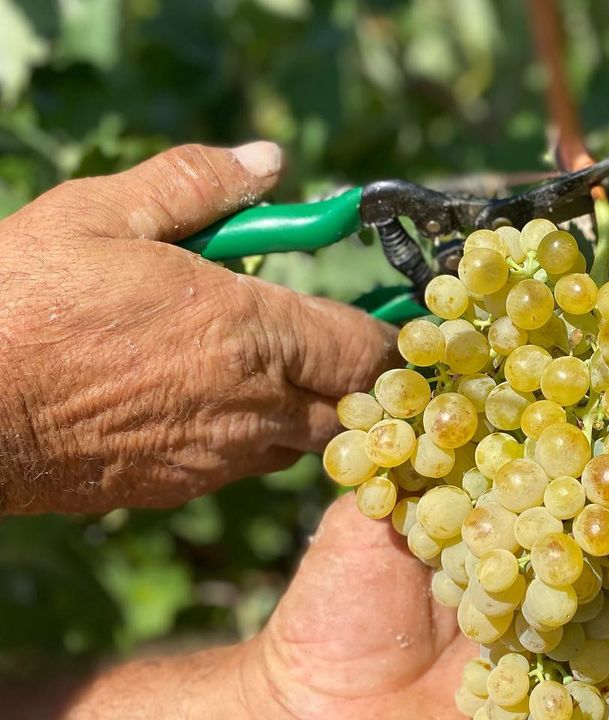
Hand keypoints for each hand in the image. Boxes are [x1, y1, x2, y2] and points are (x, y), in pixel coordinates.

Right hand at [0, 143, 394, 514]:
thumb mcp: (103, 215)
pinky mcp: (189, 486)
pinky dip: (254, 437)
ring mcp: (225, 455)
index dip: (390, 338)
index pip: (368, 350)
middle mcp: (257, 404)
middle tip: (340, 347)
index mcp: (253, 331)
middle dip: (360, 380)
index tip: (390, 321)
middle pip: (354, 407)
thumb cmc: (27, 303)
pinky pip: (249, 465)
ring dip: (307, 409)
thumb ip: (197, 185)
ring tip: (272, 370)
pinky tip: (215, 405)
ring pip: (305, 441)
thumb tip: (269, 161)